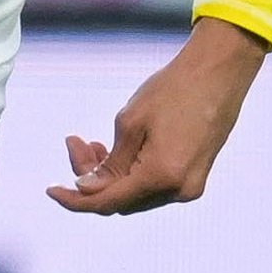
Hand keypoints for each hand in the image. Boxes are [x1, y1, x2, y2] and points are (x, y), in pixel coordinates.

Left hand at [51, 18, 268, 215]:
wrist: (220, 70)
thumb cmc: (174, 89)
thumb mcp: (131, 122)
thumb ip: (108, 163)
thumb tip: (86, 189)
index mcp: (161, 176)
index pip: (107, 202)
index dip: (75, 200)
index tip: (51, 190)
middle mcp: (179, 190)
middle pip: (121, 200)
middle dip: (92, 178)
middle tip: (75, 143)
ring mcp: (190, 186)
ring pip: (136, 194)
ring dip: (111, 174)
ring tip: (94, 142)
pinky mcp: (196, 174)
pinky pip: (154, 185)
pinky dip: (132, 172)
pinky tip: (119, 149)